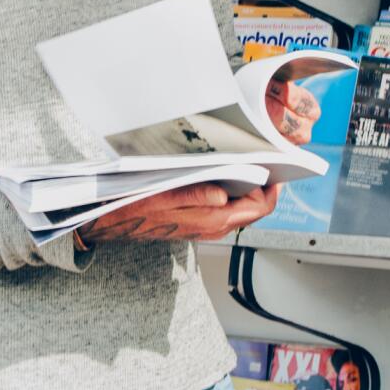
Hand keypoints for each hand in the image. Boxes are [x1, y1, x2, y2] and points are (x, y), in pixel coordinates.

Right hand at [81, 179, 281, 244]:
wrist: (113, 221)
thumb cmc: (135, 205)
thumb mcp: (164, 195)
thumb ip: (196, 196)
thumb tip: (224, 196)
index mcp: (212, 221)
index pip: (259, 207)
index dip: (272, 188)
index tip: (276, 167)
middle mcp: (214, 228)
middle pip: (255, 209)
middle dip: (264, 187)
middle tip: (265, 161)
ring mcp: (207, 228)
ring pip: (242, 210)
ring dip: (248, 190)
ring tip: (247, 166)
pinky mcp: (198, 225)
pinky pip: (227, 211)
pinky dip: (233, 195)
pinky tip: (225, 178)